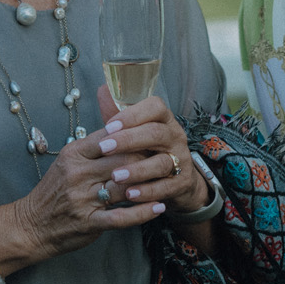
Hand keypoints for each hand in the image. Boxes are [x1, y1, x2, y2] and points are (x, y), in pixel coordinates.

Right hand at [0, 92, 196, 265]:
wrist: (30, 225)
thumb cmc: (55, 190)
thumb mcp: (69, 161)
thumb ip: (95, 145)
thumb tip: (123, 126)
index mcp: (74, 153)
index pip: (111, 137)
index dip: (135, 135)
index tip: (154, 135)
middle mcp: (78, 174)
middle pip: (123, 159)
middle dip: (147, 158)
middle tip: (168, 156)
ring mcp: (83, 199)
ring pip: (125, 186)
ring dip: (150, 184)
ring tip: (169, 180)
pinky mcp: (89, 222)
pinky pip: (122, 217)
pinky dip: (143, 212)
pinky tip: (159, 207)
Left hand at [97, 86, 213, 213]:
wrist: (176, 180)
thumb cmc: (148, 150)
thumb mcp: (135, 131)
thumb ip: (119, 114)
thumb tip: (102, 89)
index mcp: (164, 120)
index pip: (155, 107)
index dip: (132, 115)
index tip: (109, 126)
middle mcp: (175, 136)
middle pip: (156, 133)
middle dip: (128, 140)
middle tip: (103, 148)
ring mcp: (181, 160)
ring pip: (162, 162)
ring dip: (137, 170)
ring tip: (116, 176)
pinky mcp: (182, 182)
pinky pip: (166, 187)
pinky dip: (147, 191)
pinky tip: (130, 194)